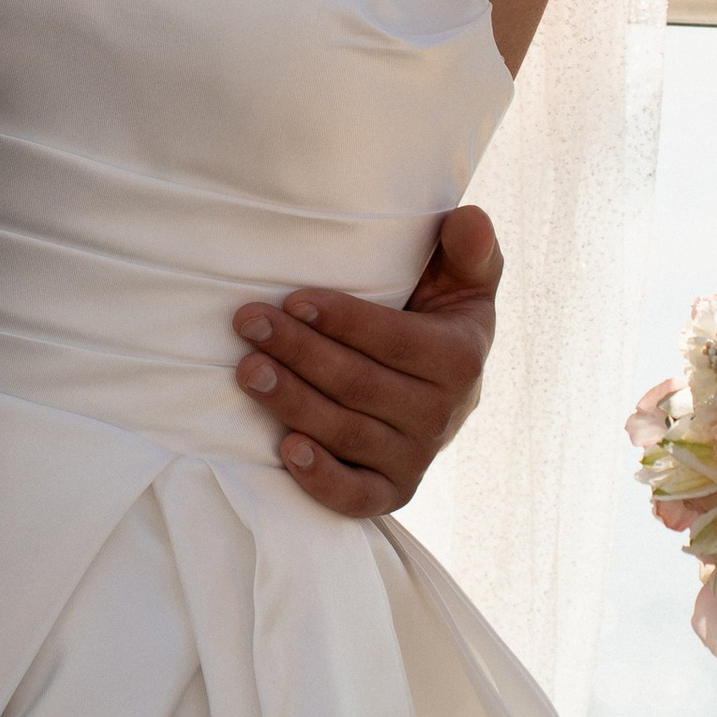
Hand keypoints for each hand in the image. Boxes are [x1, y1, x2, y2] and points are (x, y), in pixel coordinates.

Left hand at [233, 205, 503, 518]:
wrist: (443, 388)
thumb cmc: (438, 317)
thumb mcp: (463, 280)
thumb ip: (469, 248)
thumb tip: (469, 219)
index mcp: (459, 358)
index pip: (395, 341)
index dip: (344, 321)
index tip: (293, 299)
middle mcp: (441, 415)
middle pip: (360, 386)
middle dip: (300, 352)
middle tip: (249, 323)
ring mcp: (415, 457)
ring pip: (347, 434)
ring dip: (293, 403)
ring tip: (247, 370)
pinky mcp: (390, 492)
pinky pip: (357, 497)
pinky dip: (322, 480)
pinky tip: (286, 450)